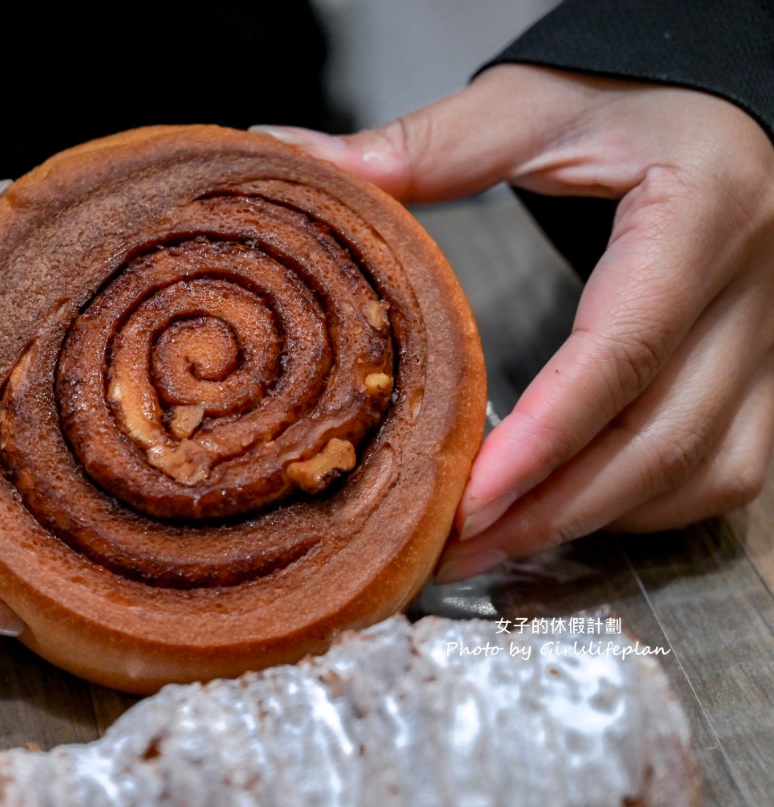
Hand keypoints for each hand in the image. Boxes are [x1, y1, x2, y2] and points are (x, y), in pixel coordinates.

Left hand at [254, 64, 773, 579]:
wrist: (729, 106)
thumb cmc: (634, 97)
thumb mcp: (532, 104)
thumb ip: (425, 146)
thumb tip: (298, 159)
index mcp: (698, 215)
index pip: (622, 350)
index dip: (542, 439)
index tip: (464, 499)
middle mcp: (753, 291)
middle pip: (660, 439)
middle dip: (551, 510)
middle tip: (453, 549)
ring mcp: (770, 340)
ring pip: (698, 471)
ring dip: (593, 519)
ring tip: (492, 544)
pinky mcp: (767, 370)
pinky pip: (723, 470)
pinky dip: (643, 506)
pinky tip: (568, 508)